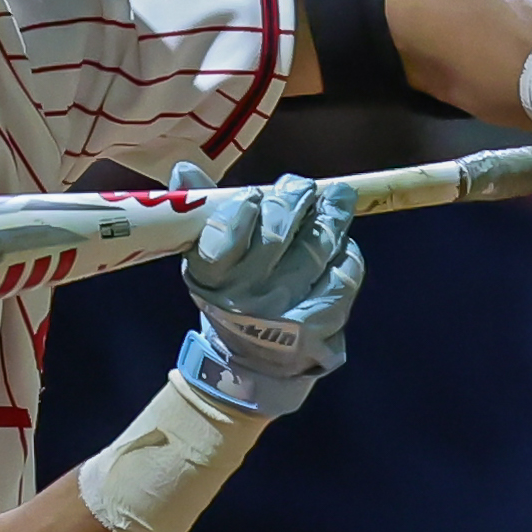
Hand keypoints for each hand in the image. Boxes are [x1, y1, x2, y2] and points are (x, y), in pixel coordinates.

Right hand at [173, 163, 362, 415]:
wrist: (254, 362)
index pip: (225, 234)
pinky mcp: (322, 320)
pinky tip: (342, 239)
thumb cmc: (229, 294)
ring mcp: (286, 310)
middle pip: (277, 233)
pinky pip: (344, 272)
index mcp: (210, 278)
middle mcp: (246, 296)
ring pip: (316, 246)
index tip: (253, 196)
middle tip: (299, 188)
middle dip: (292, 200)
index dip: (244, 207)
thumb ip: (199, 209)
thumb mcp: (206, 258)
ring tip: (336, 198)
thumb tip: (184, 168)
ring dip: (330, 216)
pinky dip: (347, 250)